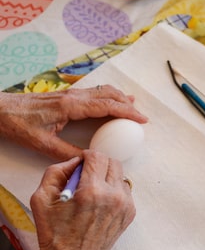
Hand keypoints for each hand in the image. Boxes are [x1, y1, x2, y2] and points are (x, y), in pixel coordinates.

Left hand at [0, 86, 147, 160]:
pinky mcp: (64, 95)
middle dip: (127, 104)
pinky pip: (93, 92)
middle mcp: (73, 96)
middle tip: (140, 116)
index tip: (141, 120)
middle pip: (109, 94)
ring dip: (118, 98)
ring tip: (131, 105)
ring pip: (102, 91)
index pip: (107, 106)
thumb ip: (68, 152)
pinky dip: (107, 97)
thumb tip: (90, 159)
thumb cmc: (17, 125)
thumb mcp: (42, 144)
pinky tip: (109, 103)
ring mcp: (69, 94)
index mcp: (71, 106)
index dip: (127, 112)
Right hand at [30, 150, 135, 249]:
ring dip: (107, 177)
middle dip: (99, 164)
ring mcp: (125, 205)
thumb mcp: (42, 199)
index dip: (87, 156)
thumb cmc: (55, 233)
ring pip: (120, 175)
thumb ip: (56, 171)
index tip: (81, 163)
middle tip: (86, 175)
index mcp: (92, 191)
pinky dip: (113, 190)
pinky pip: (124, 190)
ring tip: (92, 191)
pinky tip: (100, 203)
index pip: (97, 156)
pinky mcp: (131, 213)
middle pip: (113, 162)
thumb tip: (76, 161)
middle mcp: (113, 196)